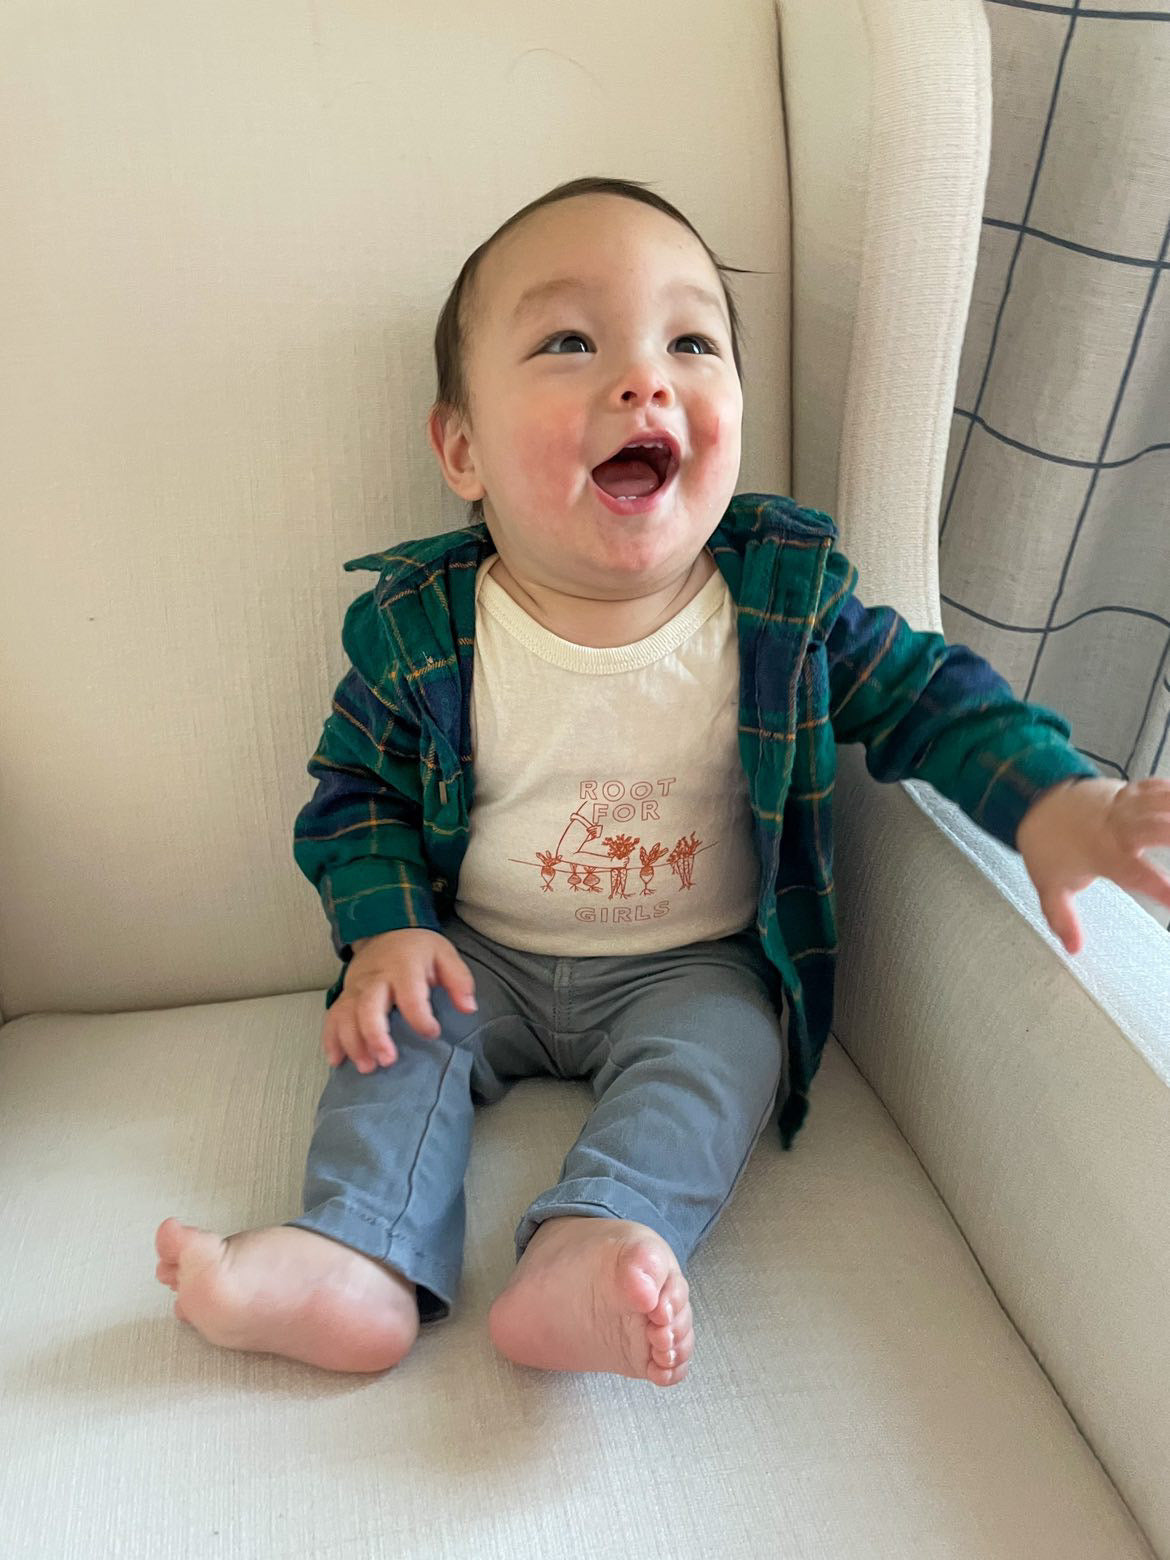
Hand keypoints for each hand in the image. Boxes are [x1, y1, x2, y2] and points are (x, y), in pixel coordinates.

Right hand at [323, 929, 477, 1072]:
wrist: (386, 930)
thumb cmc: (419, 950)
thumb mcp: (444, 955)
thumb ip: (458, 980)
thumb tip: (469, 1008)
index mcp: (404, 967)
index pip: (410, 995)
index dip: (420, 1017)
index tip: (433, 1033)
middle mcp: (375, 978)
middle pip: (369, 1007)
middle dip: (375, 1036)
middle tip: (388, 1060)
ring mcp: (356, 987)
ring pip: (346, 1015)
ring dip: (353, 1043)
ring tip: (367, 1068)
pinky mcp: (345, 995)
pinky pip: (332, 1017)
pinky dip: (331, 1039)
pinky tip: (337, 1061)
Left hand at [1015, 776, 1169, 953]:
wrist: (1035, 803)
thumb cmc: (1048, 846)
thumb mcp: (1049, 887)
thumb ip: (1062, 918)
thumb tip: (1073, 949)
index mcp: (1101, 854)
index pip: (1135, 874)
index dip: (1160, 887)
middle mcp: (1117, 828)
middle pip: (1156, 829)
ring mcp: (1125, 807)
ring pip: (1161, 803)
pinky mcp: (1130, 792)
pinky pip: (1158, 787)